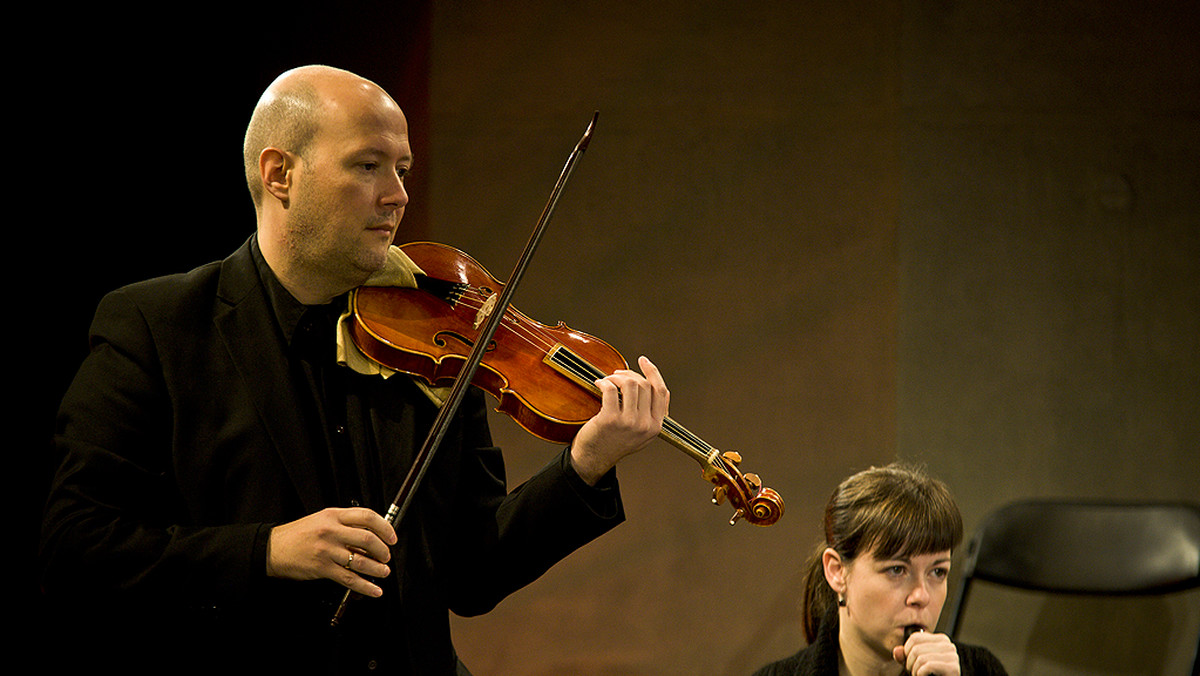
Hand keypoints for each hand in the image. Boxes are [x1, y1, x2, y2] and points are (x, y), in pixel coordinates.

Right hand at [266, 507, 397, 597]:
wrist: (273, 549)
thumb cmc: (298, 534)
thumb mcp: (322, 519)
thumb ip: (344, 524)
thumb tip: (371, 536)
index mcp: (333, 515)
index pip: (367, 516)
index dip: (384, 527)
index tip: (392, 537)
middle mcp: (331, 531)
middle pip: (367, 538)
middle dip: (383, 550)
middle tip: (387, 556)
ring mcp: (327, 550)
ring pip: (361, 560)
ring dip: (377, 568)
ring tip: (384, 572)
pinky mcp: (323, 568)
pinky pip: (349, 578)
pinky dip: (365, 586)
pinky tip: (374, 590)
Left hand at [570, 356, 668, 484]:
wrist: (593, 460)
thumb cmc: (614, 442)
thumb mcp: (641, 432)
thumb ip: (651, 413)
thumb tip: (656, 386)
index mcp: (656, 426)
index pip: (661, 391)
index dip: (653, 372)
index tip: (643, 361)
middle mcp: (645, 425)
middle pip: (644, 385)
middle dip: (629, 374)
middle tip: (616, 374)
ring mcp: (628, 423)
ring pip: (630, 384)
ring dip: (616, 377)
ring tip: (607, 380)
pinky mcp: (610, 420)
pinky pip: (611, 389)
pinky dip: (604, 382)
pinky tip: (599, 384)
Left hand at [893, 630, 960, 675]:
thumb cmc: (930, 674)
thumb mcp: (915, 662)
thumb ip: (905, 655)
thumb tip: (897, 651)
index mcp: (940, 639)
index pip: (915, 637)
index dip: (907, 651)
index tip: (911, 662)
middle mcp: (948, 645)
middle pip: (916, 649)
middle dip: (910, 663)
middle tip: (915, 671)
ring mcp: (952, 656)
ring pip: (921, 658)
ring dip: (915, 670)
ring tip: (920, 674)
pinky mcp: (953, 668)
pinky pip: (928, 666)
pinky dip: (921, 674)